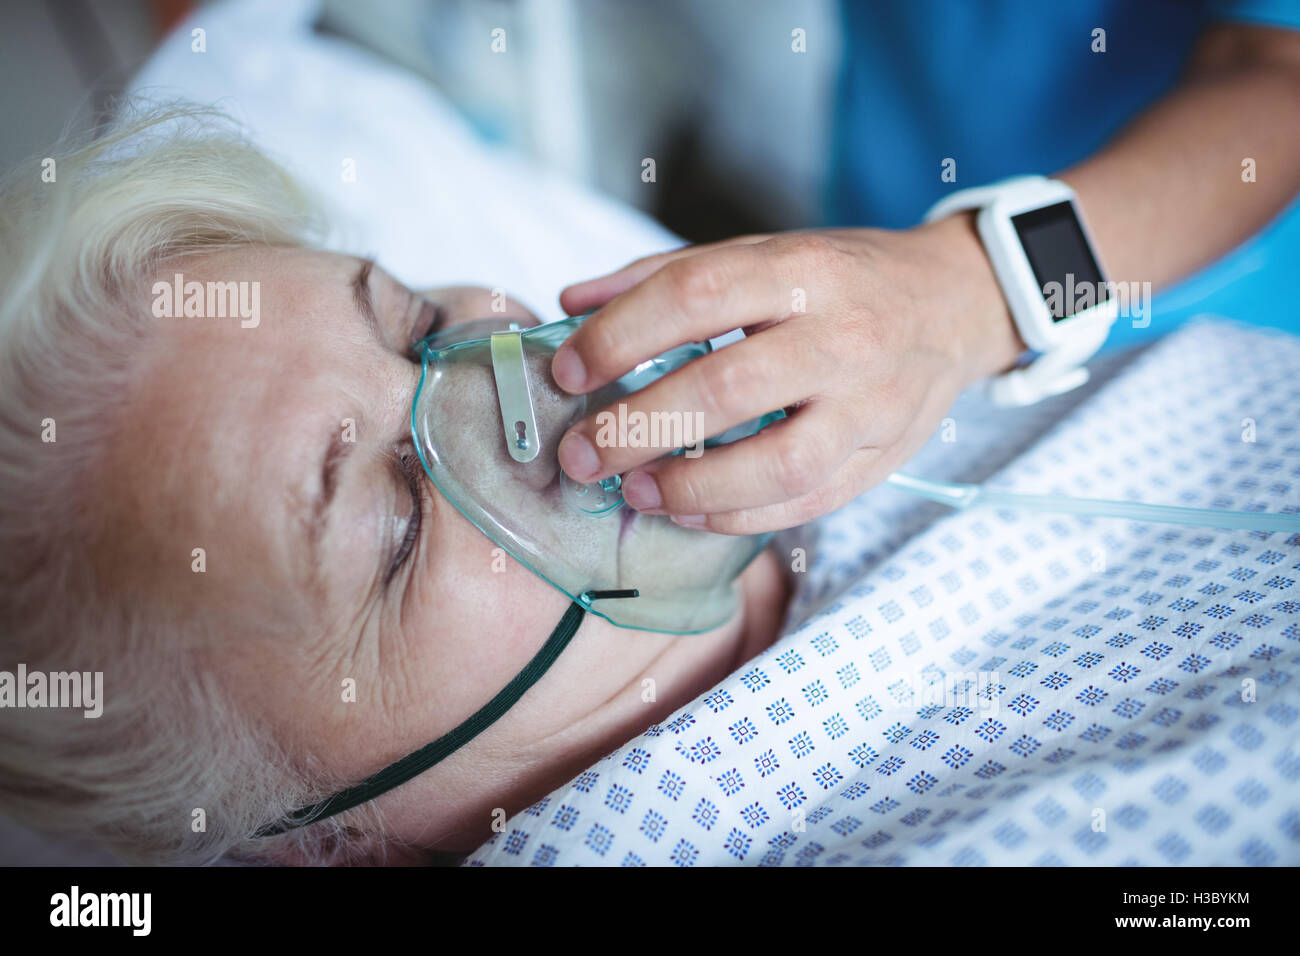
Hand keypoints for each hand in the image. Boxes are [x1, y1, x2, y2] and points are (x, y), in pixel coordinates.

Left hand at [551, 215, 1024, 533]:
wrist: (953, 304)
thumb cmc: (838, 280)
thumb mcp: (760, 254)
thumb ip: (663, 275)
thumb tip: (572, 300)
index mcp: (801, 270)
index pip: (696, 295)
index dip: (620, 336)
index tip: (569, 370)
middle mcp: (841, 335)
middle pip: (726, 388)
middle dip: (637, 427)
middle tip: (581, 454)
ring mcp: (870, 404)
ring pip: (775, 464)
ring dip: (690, 486)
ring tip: (634, 491)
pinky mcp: (883, 458)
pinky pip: (806, 504)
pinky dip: (737, 517)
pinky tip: (687, 511)